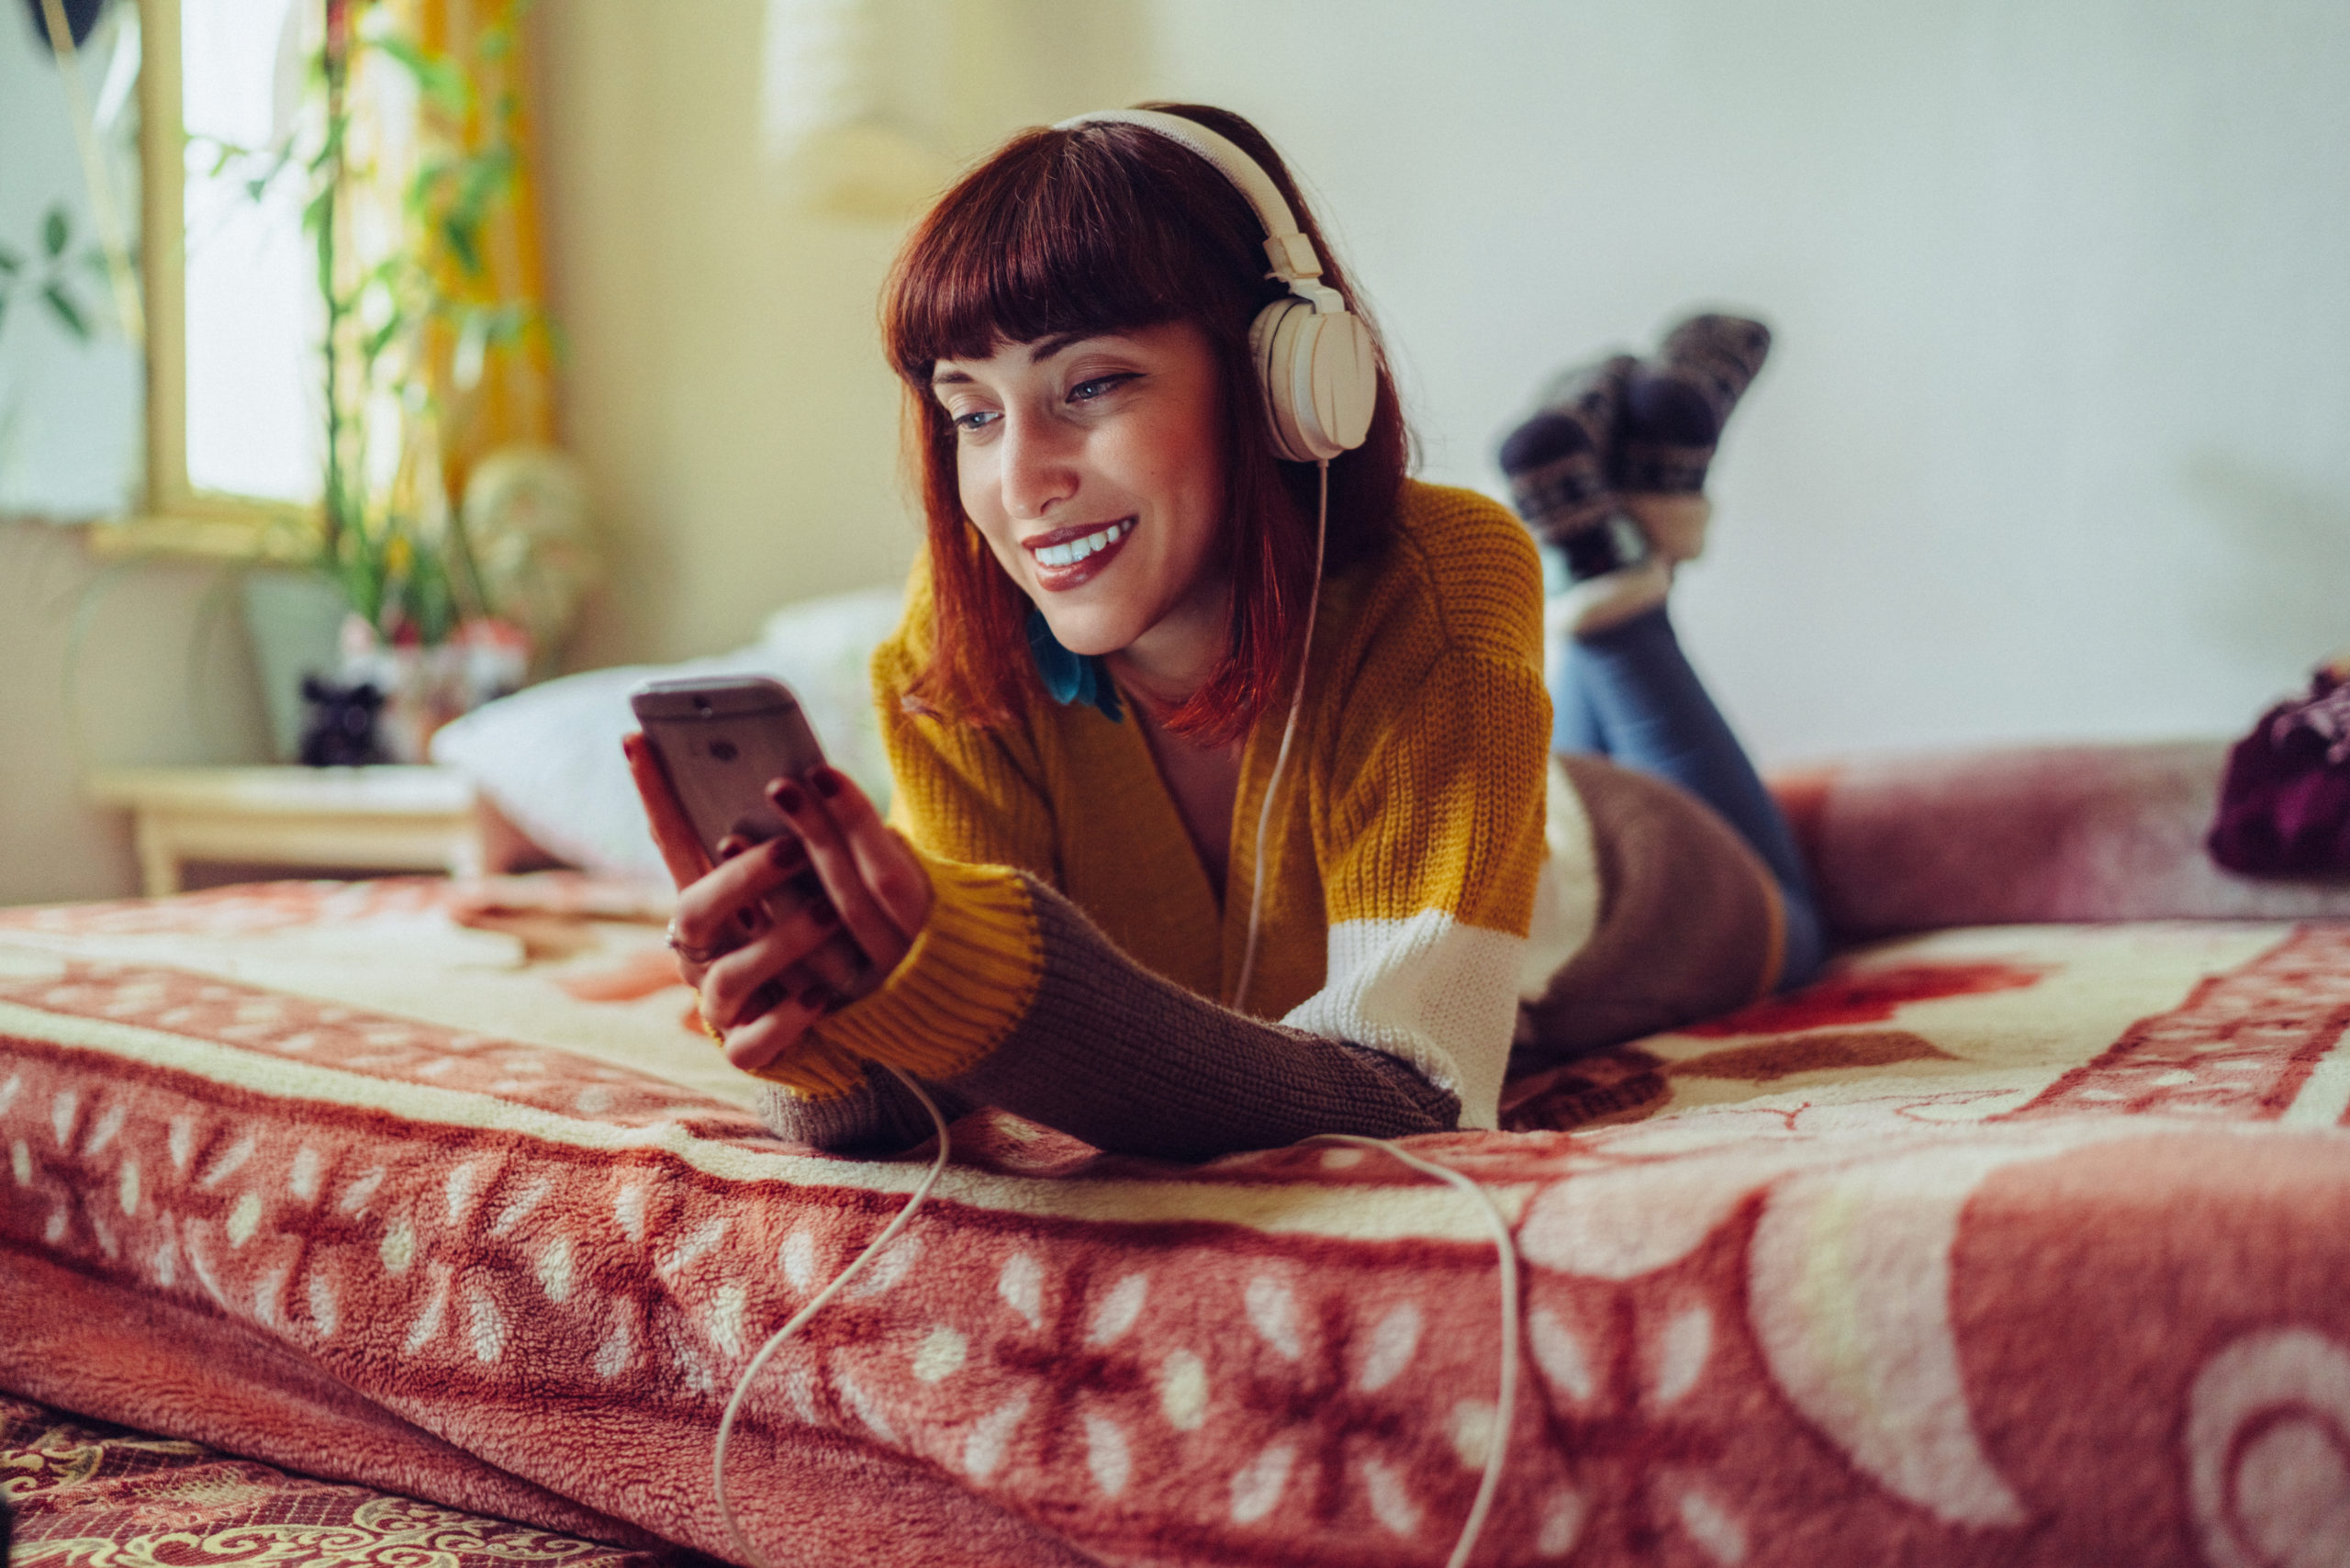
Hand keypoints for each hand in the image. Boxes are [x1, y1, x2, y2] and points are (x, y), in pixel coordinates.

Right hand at [624, 734, 930, 1073]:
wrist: (851, 1018)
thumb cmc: (829, 932)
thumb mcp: (818, 880)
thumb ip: (799, 838)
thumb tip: (809, 775)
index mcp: (712, 900)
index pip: (673, 840)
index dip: (653, 794)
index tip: (639, 737)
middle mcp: (702, 951)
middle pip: (692, 911)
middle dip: (743, 879)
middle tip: (795, 848)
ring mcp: (722, 1003)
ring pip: (726, 976)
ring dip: (780, 941)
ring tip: (830, 913)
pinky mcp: (748, 1050)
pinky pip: (753, 1043)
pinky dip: (787, 1019)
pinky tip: (822, 997)